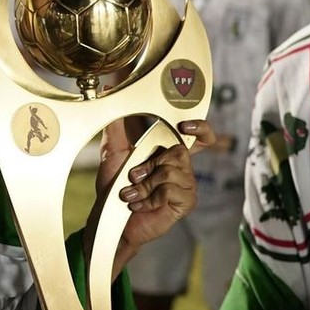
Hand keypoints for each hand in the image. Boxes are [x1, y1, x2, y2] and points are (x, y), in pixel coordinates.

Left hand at [95, 118, 214, 268]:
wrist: (110, 219)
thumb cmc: (114, 186)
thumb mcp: (113, 150)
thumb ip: (116, 122)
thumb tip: (110, 89)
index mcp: (170, 152)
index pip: (199, 135)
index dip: (200, 128)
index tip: (184, 124)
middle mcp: (182, 167)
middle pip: (181, 151)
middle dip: (152, 163)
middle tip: (133, 174)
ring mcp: (186, 185)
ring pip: (172, 171)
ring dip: (145, 183)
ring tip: (131, 192)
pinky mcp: (185, 202)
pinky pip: (171, 190)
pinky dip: (148, 197)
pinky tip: (139, 203)